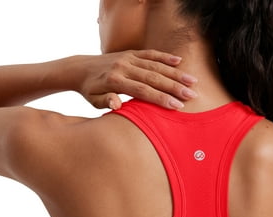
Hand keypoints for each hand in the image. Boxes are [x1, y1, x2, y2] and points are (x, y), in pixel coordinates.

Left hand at [78, 50, 197, 109]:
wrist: (80, 68)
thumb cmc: (89, 90)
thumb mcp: (93, 100)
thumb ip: (105, 102)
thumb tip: (117, 105)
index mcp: (116, 81)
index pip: (143, 91)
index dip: (161, 99)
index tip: (177, 106)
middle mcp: (124, 67)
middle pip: (153, 77)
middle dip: (174, 87)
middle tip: (192, 95)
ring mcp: (128, 58)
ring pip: (155, 65)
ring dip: (175, 73)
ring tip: (192, 81)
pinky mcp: (131, 53)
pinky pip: (150, 54)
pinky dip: (165, 57)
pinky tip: (179, 61)